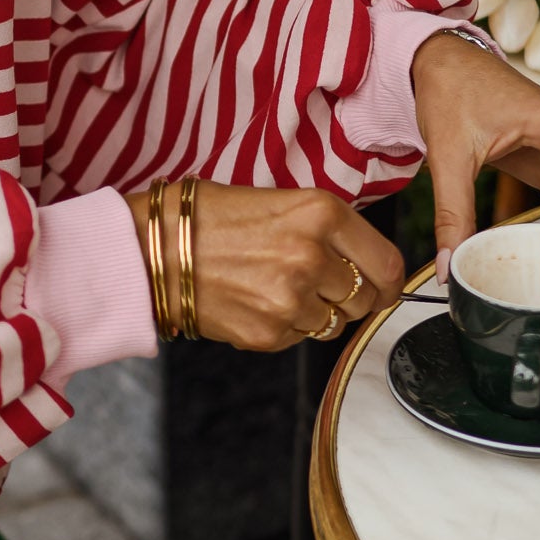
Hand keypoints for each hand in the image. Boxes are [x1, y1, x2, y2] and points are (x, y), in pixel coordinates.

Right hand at [128, 183, 403, 351]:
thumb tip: (366, 264)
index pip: (387, 264)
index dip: (385, 280)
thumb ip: (329, 229)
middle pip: (365, 299)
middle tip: (317, 284)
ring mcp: (291, 300)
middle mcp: (312, 256)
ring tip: (276, 288)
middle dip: (348, 296)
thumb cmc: (209, 218)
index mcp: (322, 213)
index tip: (376, 284)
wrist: (151, 249)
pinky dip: (285, 327)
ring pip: (334, 323)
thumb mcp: (281, 200)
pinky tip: (255, 302)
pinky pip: (299, 339)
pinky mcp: (269, 333)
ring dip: (315, 313)